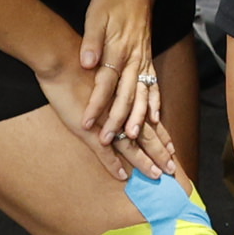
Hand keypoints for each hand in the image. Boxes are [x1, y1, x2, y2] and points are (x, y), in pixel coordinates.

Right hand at [37, 44, 180, 183]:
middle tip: (172, 170)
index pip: (148, 120)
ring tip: (156, 176)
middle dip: (159, 153)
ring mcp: (106, 121)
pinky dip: (113, 164)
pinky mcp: (88, 128)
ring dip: (143, 162)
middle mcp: (121, 110)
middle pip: (146, 135)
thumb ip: (115, 85)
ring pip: (130, 146)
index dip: (161, 135)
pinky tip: (122, 175)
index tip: (172, 149)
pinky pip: (104, 151)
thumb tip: (119, 93)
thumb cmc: (80, 62)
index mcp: (126, 97)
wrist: (61, 58)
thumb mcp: (105, 72)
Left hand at [77, 0, 165, 145]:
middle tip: (108, 140)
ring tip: (133, 138)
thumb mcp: (95, 14)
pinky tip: (156, 120)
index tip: (87, 124)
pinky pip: (154, 86)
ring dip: (138, 118)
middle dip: (117, 120)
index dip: (96, 105)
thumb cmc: (111, 1)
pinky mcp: (148, 60)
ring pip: (143, 95)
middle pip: (126, 96)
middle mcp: (134, 59)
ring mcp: (144, 60)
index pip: (105, 84)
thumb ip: (91, 40)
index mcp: (118, 49)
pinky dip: (156, 104)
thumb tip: (87, 62)